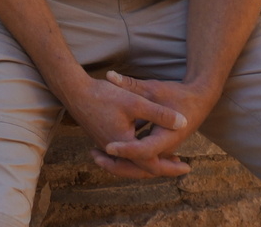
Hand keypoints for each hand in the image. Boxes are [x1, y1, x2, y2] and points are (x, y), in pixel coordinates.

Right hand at [63, 70, 198, 177]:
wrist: (73, 90)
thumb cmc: (103, 95)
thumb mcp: (135, 102)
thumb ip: (159, 114)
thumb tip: (183, 122)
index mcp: (125, 145)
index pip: (152, 166)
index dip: (171, 168)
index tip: (187, 167)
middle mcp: (114, 150)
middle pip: (141, 169)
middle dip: (162, 168)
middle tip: (180, 166)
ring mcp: (106, 144)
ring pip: (131, 163)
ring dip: (149, 162)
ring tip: (167, 158)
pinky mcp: (102, 137)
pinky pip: (123, 155)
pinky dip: (136, 155)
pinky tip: (143, 143)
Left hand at [90, 72, 215, 176]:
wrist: (199, 99)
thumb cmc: (178, 94)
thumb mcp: (153, 88)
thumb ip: (130, 84)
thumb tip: (109, 74)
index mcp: (168, 137)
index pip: (144, 150)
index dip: (126, 149)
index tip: (108, 147)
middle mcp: (166, 147)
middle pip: (141, 166)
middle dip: (118, 165)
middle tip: (94, 156)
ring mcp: (163, 149)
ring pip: (141, 163)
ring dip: (120, 161)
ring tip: (95, 154)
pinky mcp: (159, 145)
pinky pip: (142, 156)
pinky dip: (126, 154)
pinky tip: (108, 149)